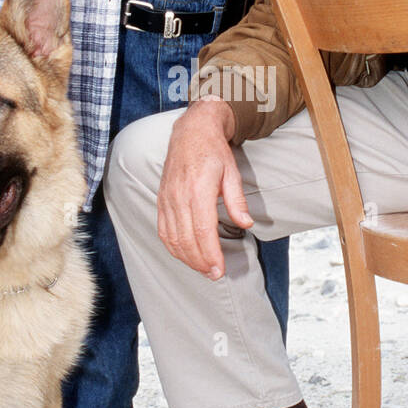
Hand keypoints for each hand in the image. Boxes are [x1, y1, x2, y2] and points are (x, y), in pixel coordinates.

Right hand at [157, 99, 252, 278]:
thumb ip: (237, 200)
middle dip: (200, 262)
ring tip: (202, 268)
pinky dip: (172, 247)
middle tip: (214, 274)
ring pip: (172, 238)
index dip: (210, 254)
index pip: (202, 231)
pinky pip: (163, 230)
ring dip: (186, 258)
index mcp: (198, 190)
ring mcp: (167, 199)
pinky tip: (185, 255)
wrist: (191, 132)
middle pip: (186, 240)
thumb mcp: (232, 172)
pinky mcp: (161, 201)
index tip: (219, 270)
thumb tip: (246, 224)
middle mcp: (179, 197)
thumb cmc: (214, 152)